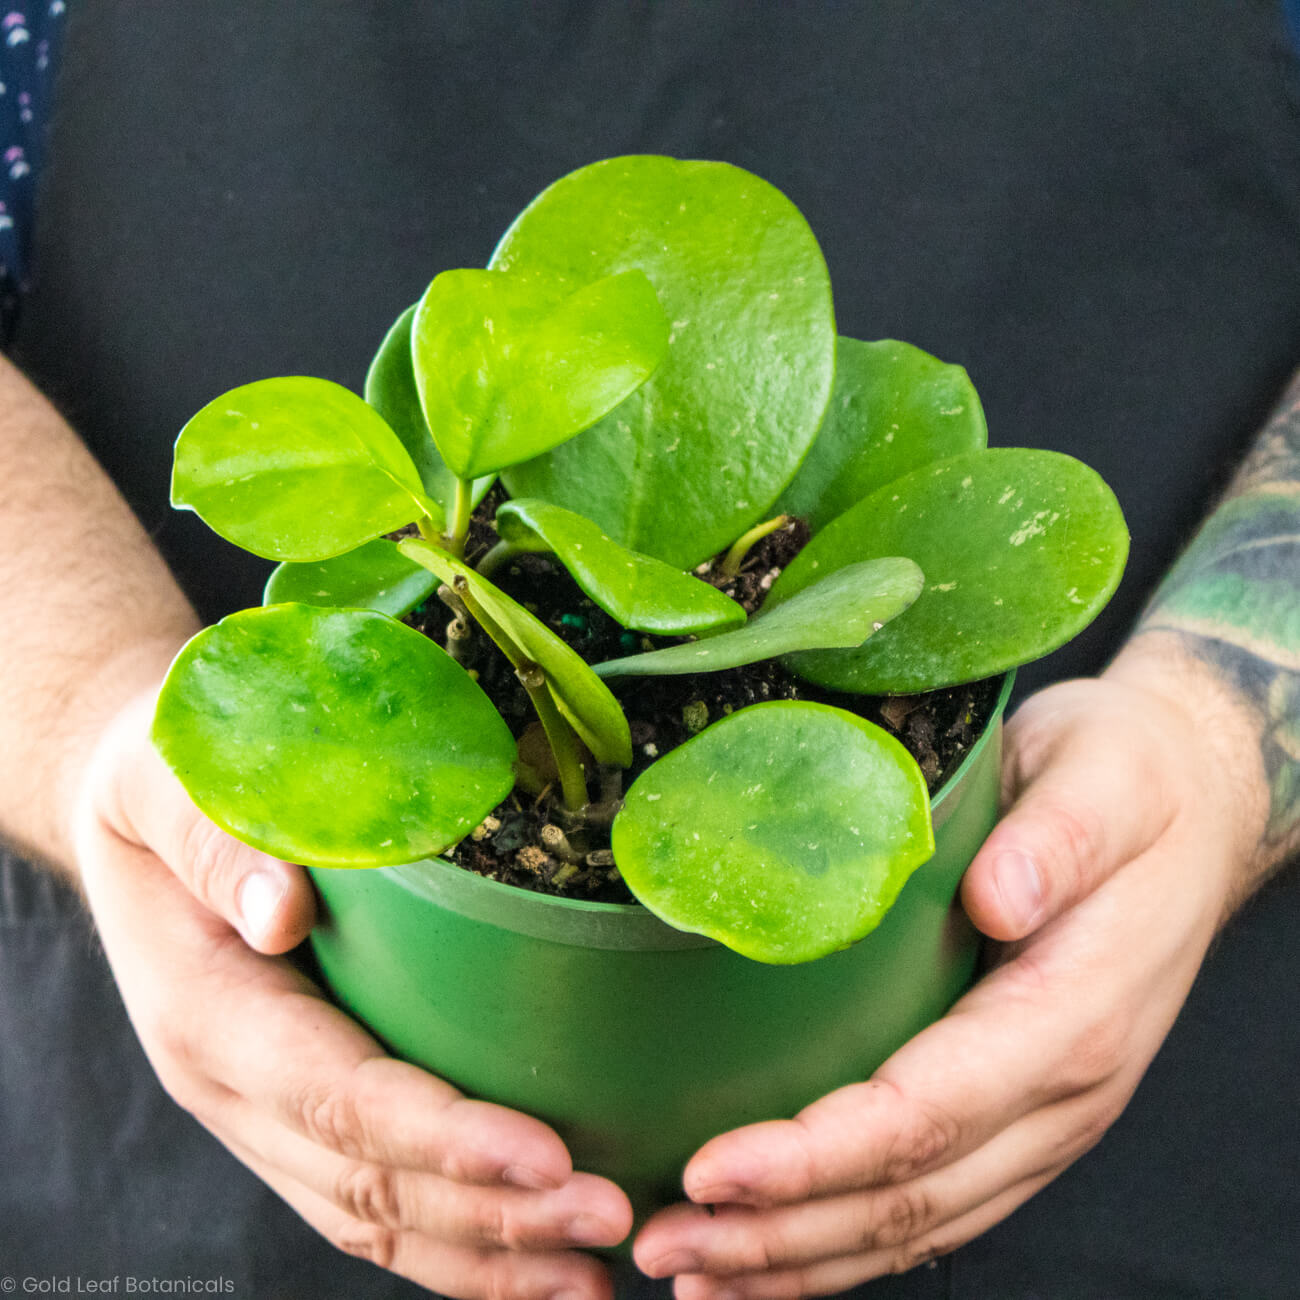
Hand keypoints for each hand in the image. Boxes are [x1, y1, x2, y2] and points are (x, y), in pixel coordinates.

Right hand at [73, 689, 632, 1298]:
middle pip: (370, 1184)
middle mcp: (235, 1088)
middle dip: (494, 1215)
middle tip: (610, 1219)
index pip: (336, 1097)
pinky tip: (537, 1256)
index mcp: (210, 1014)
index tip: (545, 1155)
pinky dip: (457, 1241)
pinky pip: (375, 1204)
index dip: (440, 1135)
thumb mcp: (167, 782)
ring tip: (595, 1274)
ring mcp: (266, 1113)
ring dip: (488, 1256)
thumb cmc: (164, 783)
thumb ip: (220, 840)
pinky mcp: (302, 1111)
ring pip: (376, 1220)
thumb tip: (285, 910)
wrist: (137, 819)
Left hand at [632, 636, 1267, 1295]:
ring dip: (800, 1257)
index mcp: (1072, 1017)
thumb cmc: (1134, 781)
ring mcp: (1045, 1116)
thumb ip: (1059, 840)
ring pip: (918, 1223)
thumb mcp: (1106, 777)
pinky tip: (776, 1256)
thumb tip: (998, 896)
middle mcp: (1062, 1092)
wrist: (1197, 806)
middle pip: (909, 1195)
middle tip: (662, 1242)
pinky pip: (937, 1205)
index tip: (713, 1169)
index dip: (816, 1155)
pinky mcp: (1021, 1111)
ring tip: (693, 1271)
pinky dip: (849, 1242)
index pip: (928, 1114)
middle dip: (779, 1230)